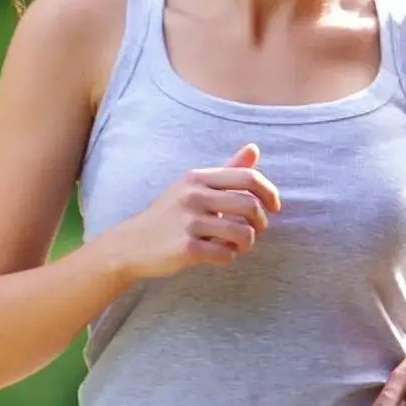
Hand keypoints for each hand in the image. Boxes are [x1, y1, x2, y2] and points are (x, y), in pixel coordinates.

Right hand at [95, 142, 280, 282]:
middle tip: (256, 231)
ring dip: (247, 243)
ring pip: (242, 233)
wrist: (131, 244)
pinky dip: (229, 257)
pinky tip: (220, 255)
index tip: (274, 207)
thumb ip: (226, 170)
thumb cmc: (169, 215)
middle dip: (261, 222)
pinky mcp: (185, 248)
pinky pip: (226, 254)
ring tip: (237, 245)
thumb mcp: (193, 186)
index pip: (248, 177)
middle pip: (250, 206)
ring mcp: (188, 222)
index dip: (269, 193)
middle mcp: (193, 196)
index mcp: (198, 178)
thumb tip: (254, 148)